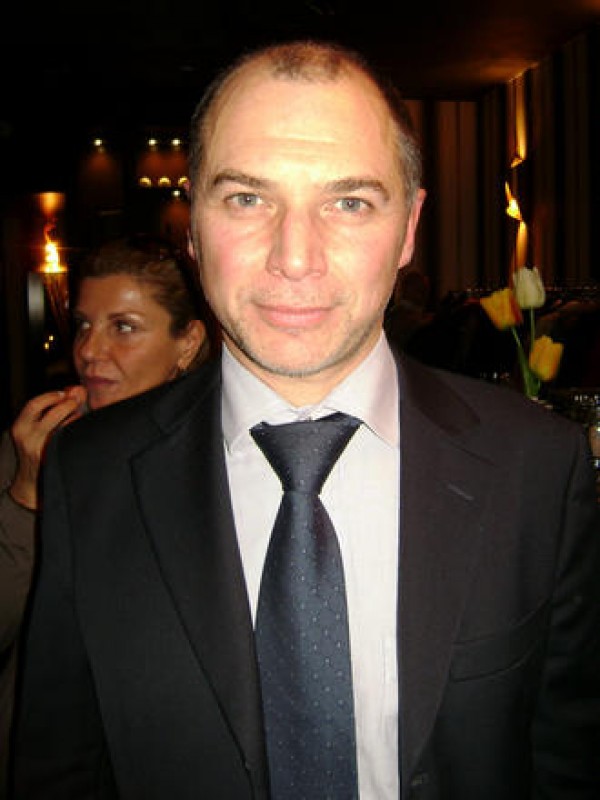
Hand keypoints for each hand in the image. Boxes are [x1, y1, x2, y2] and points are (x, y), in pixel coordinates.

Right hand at [8, 386, 86, 509]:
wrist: (31, 482)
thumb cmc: (36, 450)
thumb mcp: (35, 428)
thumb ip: (53, 409)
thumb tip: (76, 390)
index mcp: (20, 428)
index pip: (34, 405)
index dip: (51, 396)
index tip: (63, 393)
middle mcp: (28, 439)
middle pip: (52, 414)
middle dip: (68, 404)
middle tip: (77, 401)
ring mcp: (41, 450)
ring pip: (64, 427)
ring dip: (75, 417)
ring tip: (79, 416)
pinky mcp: (53, 460)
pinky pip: (69, 440)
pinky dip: (77, 432)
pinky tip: (81, 431)